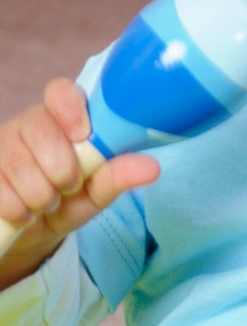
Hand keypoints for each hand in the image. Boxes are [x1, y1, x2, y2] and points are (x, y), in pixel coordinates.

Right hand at [0, 78, 158, 287]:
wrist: (32, 233)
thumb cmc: (70, 200)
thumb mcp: (98, 192)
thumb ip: (118, 176)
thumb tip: (153, 167)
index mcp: (64, 119)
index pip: (60, 91)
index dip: (69, 108)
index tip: (82, 134)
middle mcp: (29, 125)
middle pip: (40, 130)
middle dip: (60, 168)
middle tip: (69, 186)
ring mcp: (2, 145)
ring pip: (17, 162)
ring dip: (40, 194)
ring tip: (48, 202)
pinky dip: (16, 208)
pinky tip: (24, 212)